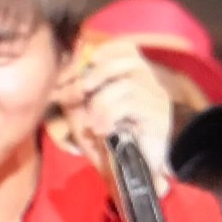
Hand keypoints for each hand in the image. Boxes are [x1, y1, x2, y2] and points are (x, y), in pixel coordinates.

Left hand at [55, 38, 173, 195]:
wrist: (131, 173)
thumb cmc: (109, 142)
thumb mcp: (87, 114)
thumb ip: (78, 95)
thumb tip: (62, 78)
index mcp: (136, 79)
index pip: (128, 48)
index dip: (107, 50)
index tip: (88, 63)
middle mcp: (151, 85)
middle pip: (129, 60)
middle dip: (98, 73)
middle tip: (81, 92)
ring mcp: (157, 100)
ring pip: (125, 85)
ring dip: (101, 103)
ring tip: (92, 123)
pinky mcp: (159, 117)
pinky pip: (130, 105)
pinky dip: (109, 117)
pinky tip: (103, 131)